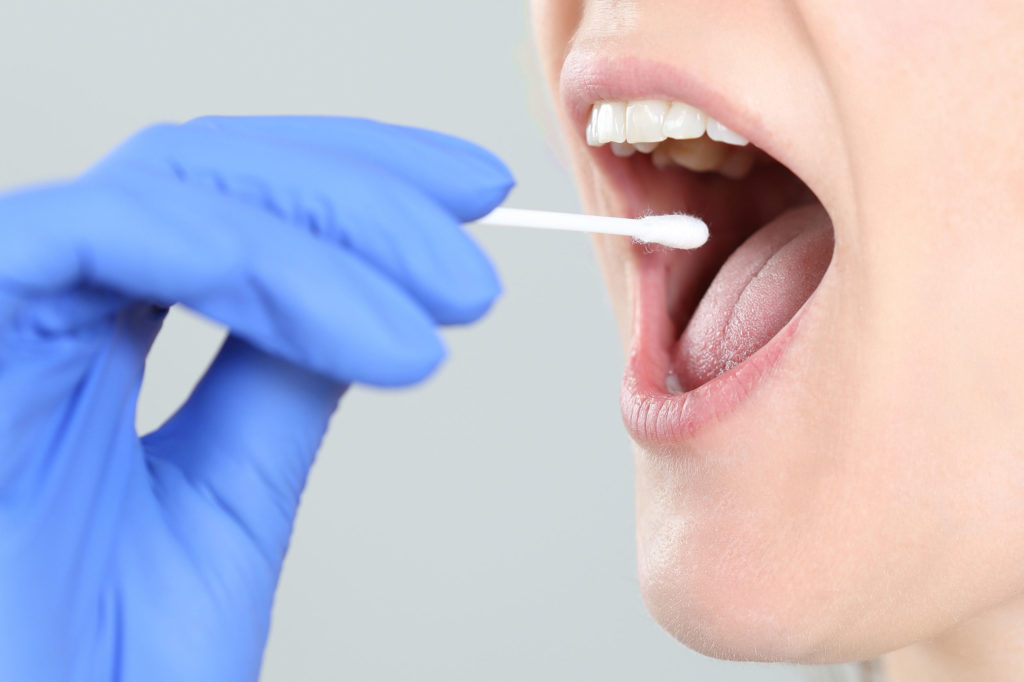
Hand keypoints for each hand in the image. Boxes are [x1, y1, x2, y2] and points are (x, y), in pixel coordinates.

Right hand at [0, 116, 512, 680]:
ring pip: (165, 187)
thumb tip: (367, 294)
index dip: (354, 184)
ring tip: (445, 302)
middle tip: (472, 262)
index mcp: (93, 341)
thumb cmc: (101, 670)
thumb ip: (278, 381)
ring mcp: (3, 328)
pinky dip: (210, 249)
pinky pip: (70, 241)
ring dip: (326, 233)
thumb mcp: (225, 500)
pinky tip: (340, 314)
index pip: (224, 203)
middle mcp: (45, 315)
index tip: (476, 198)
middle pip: (205, 171)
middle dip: (359, 194)